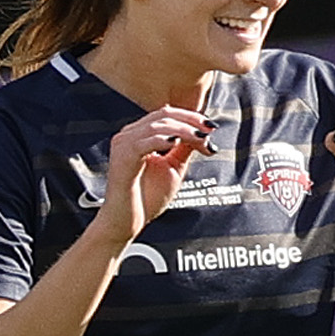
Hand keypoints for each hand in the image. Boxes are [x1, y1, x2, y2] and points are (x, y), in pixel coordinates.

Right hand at [100, 105, 212, 242]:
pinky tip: (176, 143)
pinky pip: (146, 141)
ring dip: (184, 130)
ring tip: (201, 139)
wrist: (126, 221)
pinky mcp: (122, 158)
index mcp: (138, 135)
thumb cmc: (146, 198)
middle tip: (210, 130)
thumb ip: (184, 147)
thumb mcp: (173, 167)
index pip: (166, 114)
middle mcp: (128, 135)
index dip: (191, 117)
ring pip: (158, 125)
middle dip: (191, 120)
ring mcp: (123, 145)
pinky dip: (163, 139)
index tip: (212, 128)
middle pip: (163, 114)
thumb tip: (203, 131)